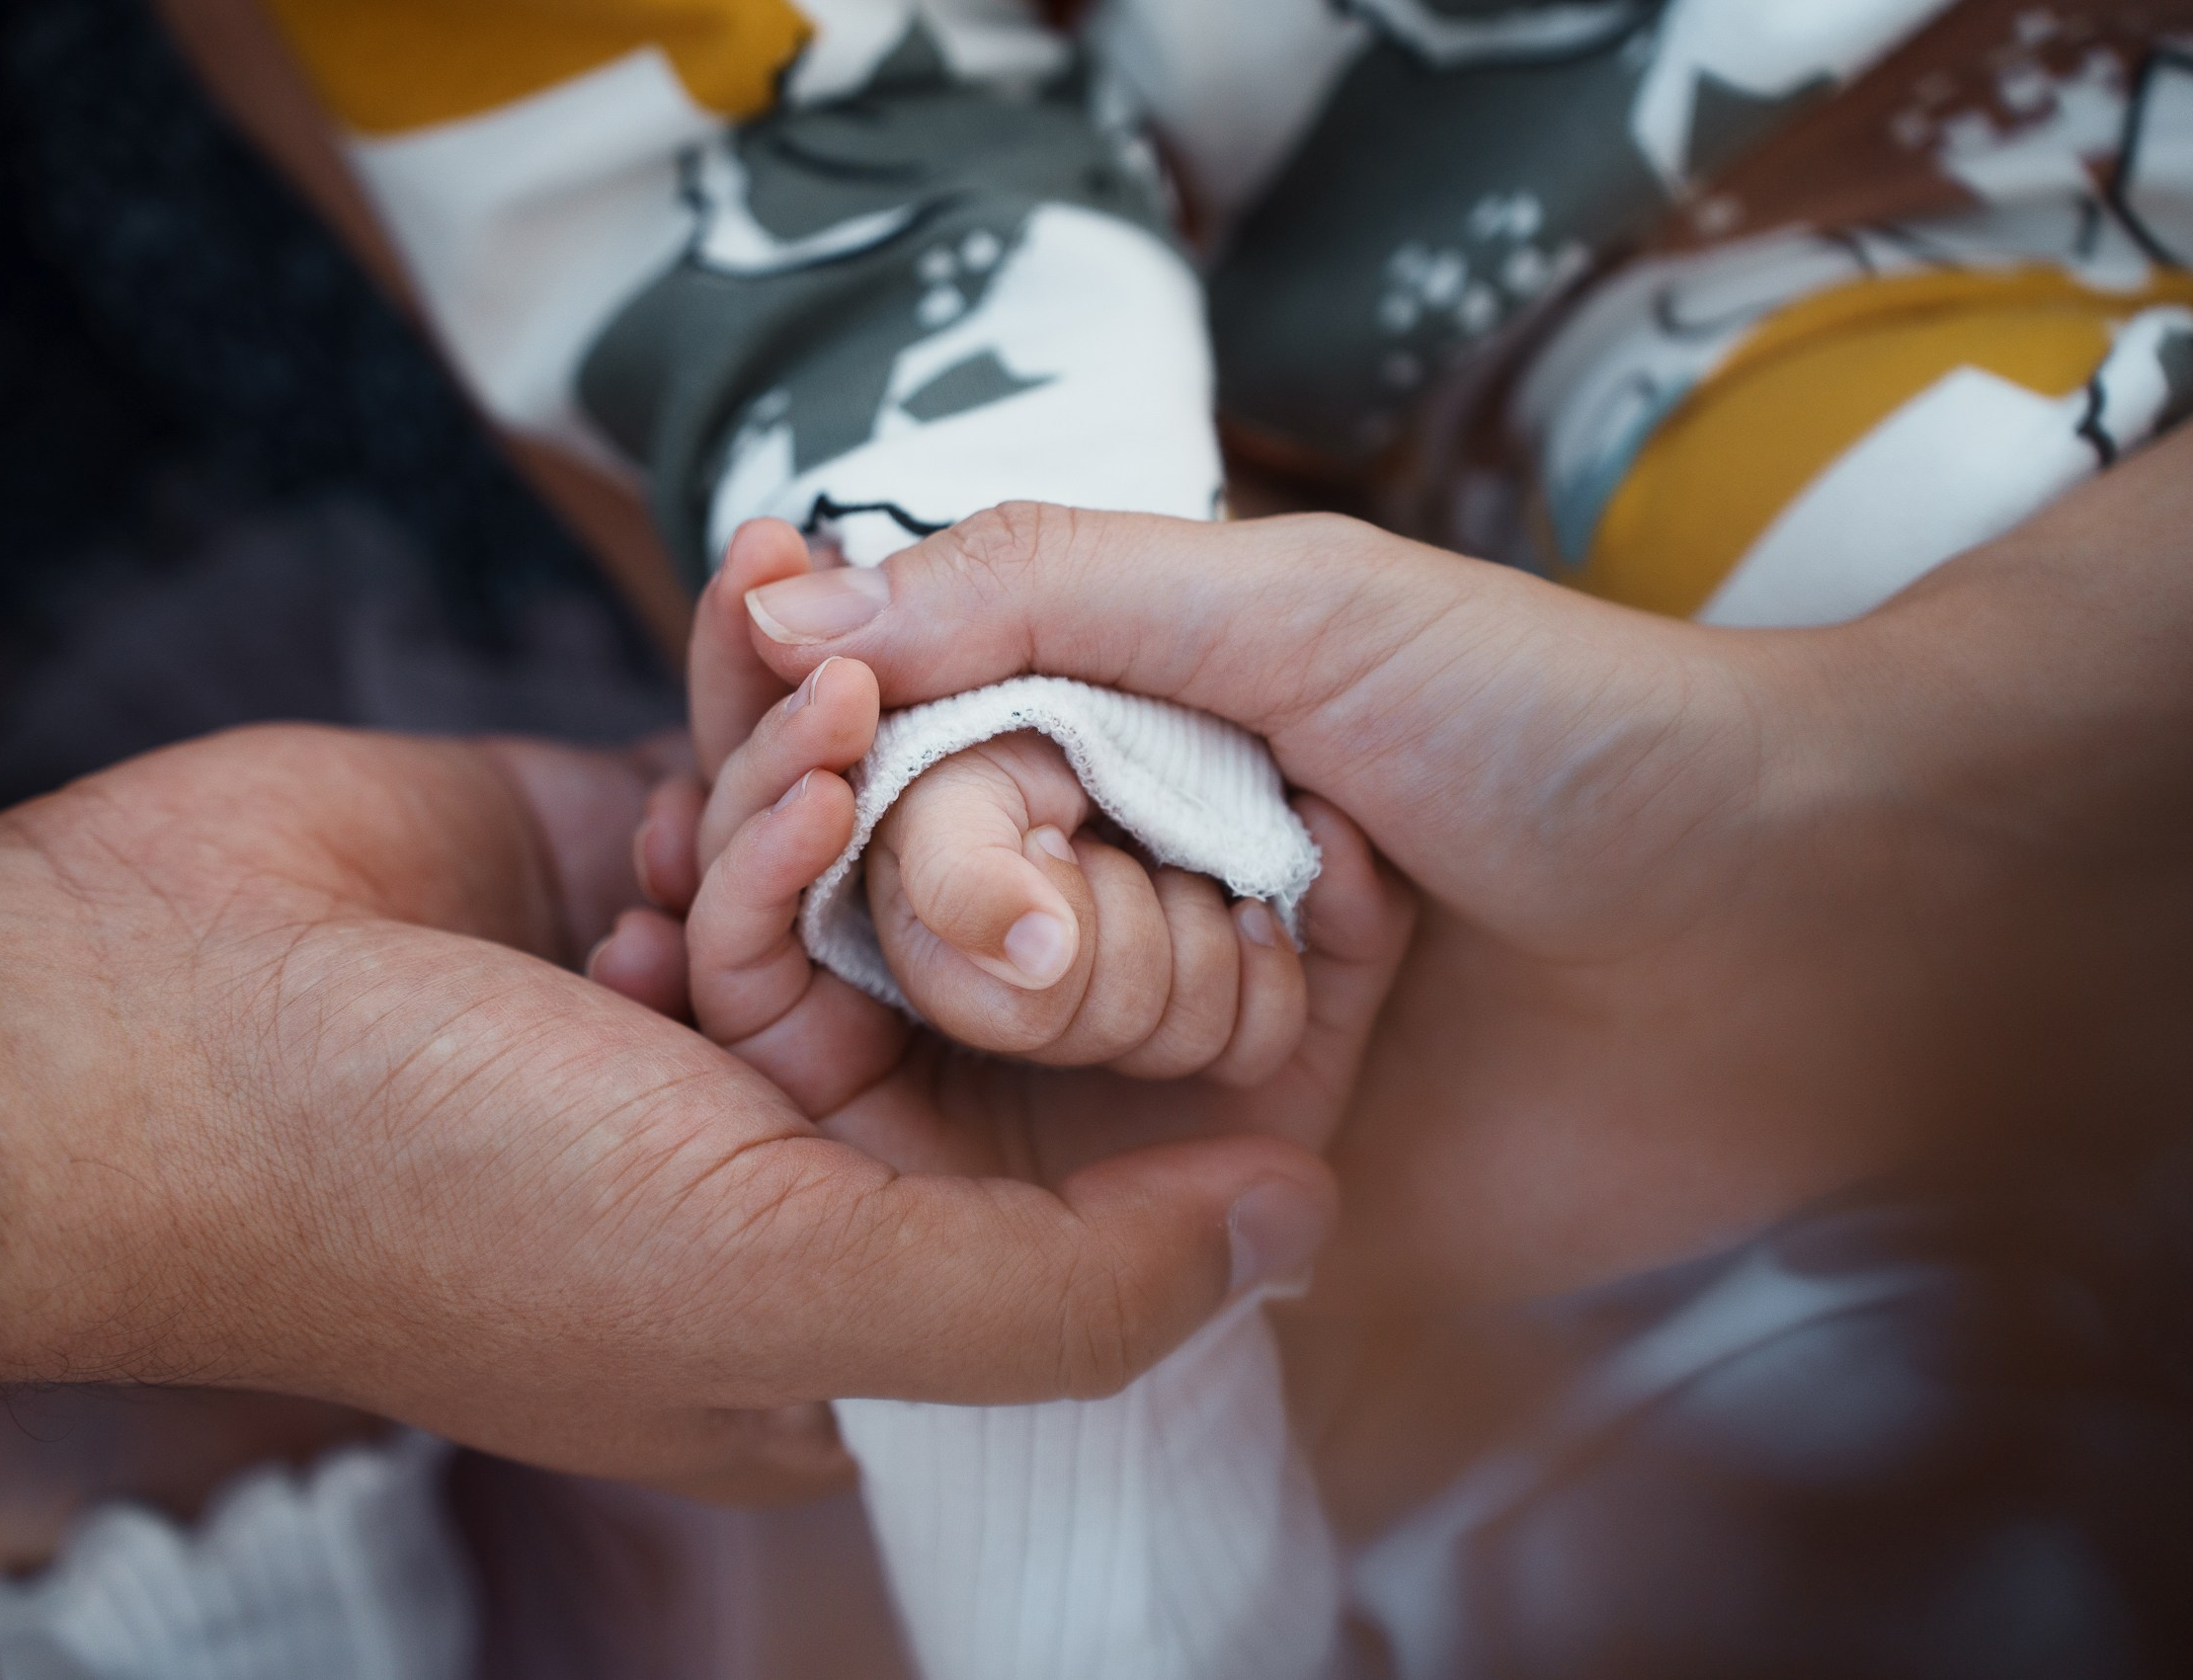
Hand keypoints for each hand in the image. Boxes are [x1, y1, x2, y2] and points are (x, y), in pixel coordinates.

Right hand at [0, 724, 1344, 1506]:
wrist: (124, 1026)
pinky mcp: (598, 853)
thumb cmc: (430, 1191)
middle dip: (946, 870)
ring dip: (833, 763)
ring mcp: (676, 999)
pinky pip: (742, 761)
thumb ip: (1056, 1288)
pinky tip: (762, 600)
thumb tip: (1294, 1233)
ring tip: (804, 690)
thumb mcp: (779, 1286)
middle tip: (898, 782)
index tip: (1156, 910)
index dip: (1111, 1052)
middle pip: (954, 988)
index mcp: (823, 1297)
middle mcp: (763, 1154)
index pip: (1046, 1177)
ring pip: (857, 855)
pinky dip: (759, 691)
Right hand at [712, 439, 2192, 1352]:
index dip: (845, 779)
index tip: (815, 765)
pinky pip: (1073, 1191)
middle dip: (1005, 910)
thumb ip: (1037, 587)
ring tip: (1301, 975)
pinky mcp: (1213, 1175)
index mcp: (1104, 715)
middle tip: (1190, 891)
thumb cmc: (1557, 726)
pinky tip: (1238, 1088)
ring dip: (1110, 1008)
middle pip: (900, 917)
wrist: (1795, 937)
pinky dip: (1108, 1147)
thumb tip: (789, 614)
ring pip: (975, 1053)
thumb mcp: (1291, 599)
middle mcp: (1103, 868)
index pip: (874, 765)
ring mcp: (1156, 1029)